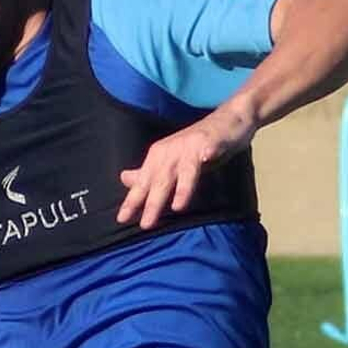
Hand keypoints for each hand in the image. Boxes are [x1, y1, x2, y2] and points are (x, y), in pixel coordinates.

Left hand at [116, 105, 257, 230]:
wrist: (226, 122)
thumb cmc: (195, 146)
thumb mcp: (169, 161)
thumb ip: (149, 173)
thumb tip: (124, 179)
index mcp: (158, 157)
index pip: (143, 183)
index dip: (132, 201)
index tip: (121, 219)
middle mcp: (171, 151)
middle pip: (161, 180)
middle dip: (153, 202)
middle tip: (146, 225)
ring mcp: (192, 146)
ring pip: (185, 169)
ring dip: (181, 187)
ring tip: (177, 207)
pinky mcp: (212, 141)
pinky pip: (210, 148)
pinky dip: (208, 152)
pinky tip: (207, 157)